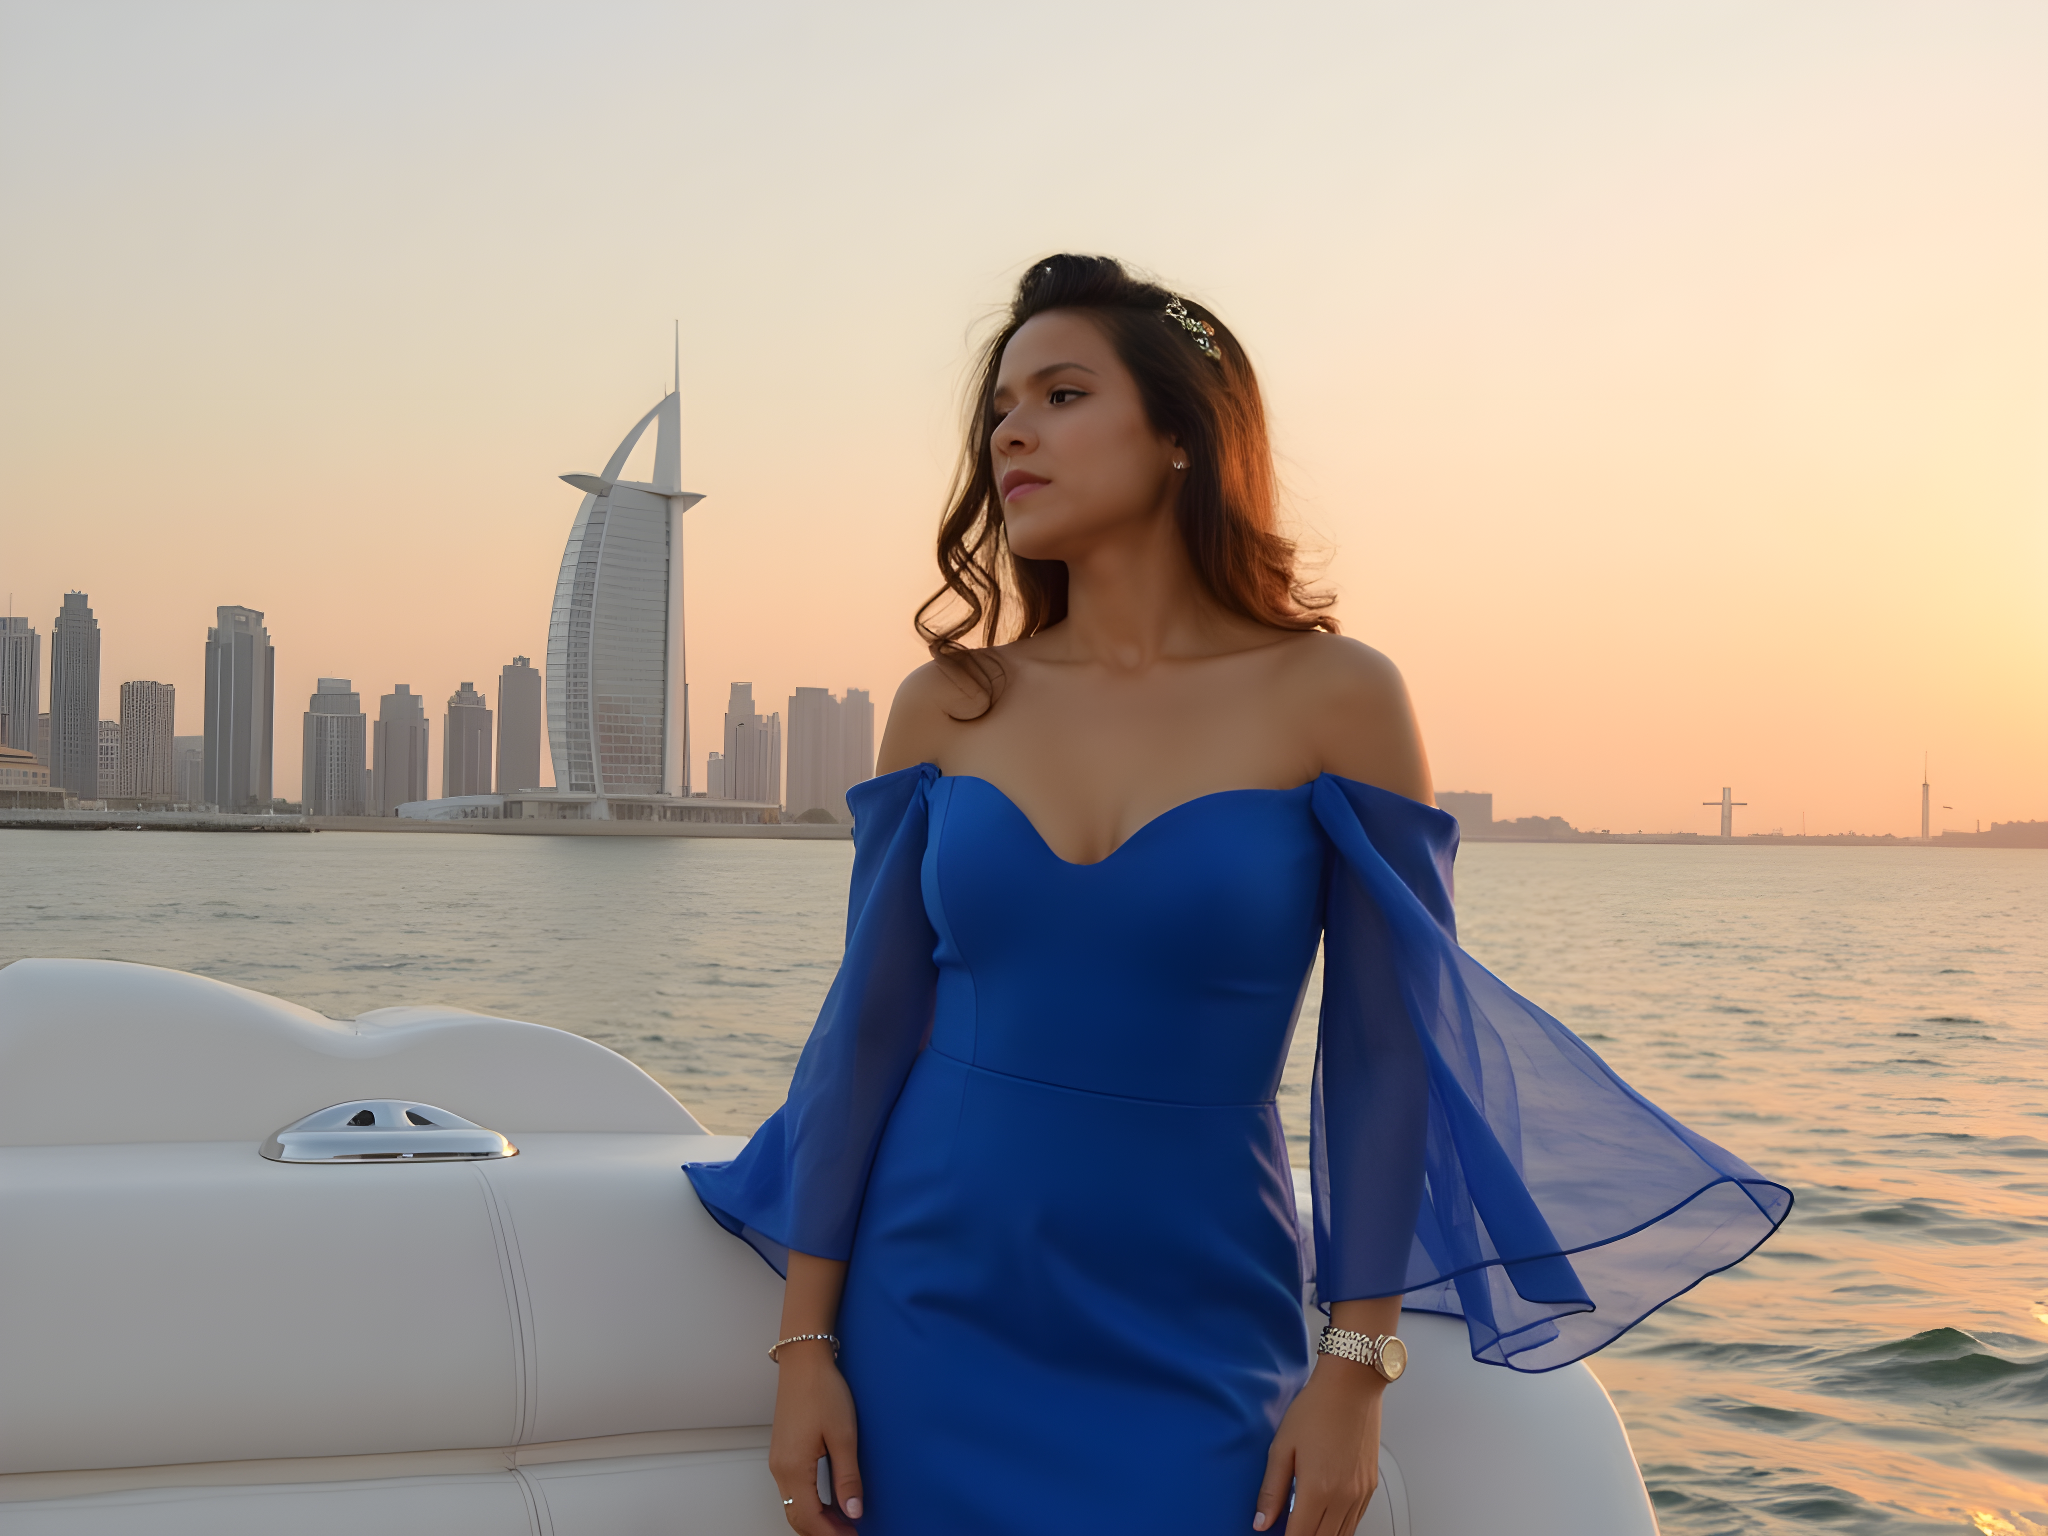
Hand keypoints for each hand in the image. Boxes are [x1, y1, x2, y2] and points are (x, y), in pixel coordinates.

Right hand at [770, 1341, 863, 1532]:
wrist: (804, 1362)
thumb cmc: (822, 1391)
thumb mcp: (843, 1436)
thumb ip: (848, 1478)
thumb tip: (853, 1511)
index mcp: (793, 1469)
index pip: (810, 1518)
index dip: (832, 1534)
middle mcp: (780, 1469)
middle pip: (797, 1518)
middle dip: (823, 1532)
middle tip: (851, 1533)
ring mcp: (778, 1462)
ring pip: (794, 1507)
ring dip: (817, 1520)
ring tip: (845, 1522)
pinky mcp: (782, 1453)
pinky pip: (793, 1492)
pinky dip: (810, 1504)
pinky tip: (830, 1502)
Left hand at [1253, 1356, 1383, 1533]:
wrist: (1351, 1386)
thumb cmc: (1317, 1408)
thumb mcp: (1282, 1447)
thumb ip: (1271, 1490)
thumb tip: (1261, 1521)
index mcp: (1317, 1489)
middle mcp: (1343, 1496)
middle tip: (1289, 1530)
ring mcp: (1360, 1493)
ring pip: (1342, 1535)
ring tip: (1305, 1525)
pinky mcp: (1370, 1487)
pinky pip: (1356, 1521)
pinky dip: (1340, 1528)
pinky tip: (1326, 1518)